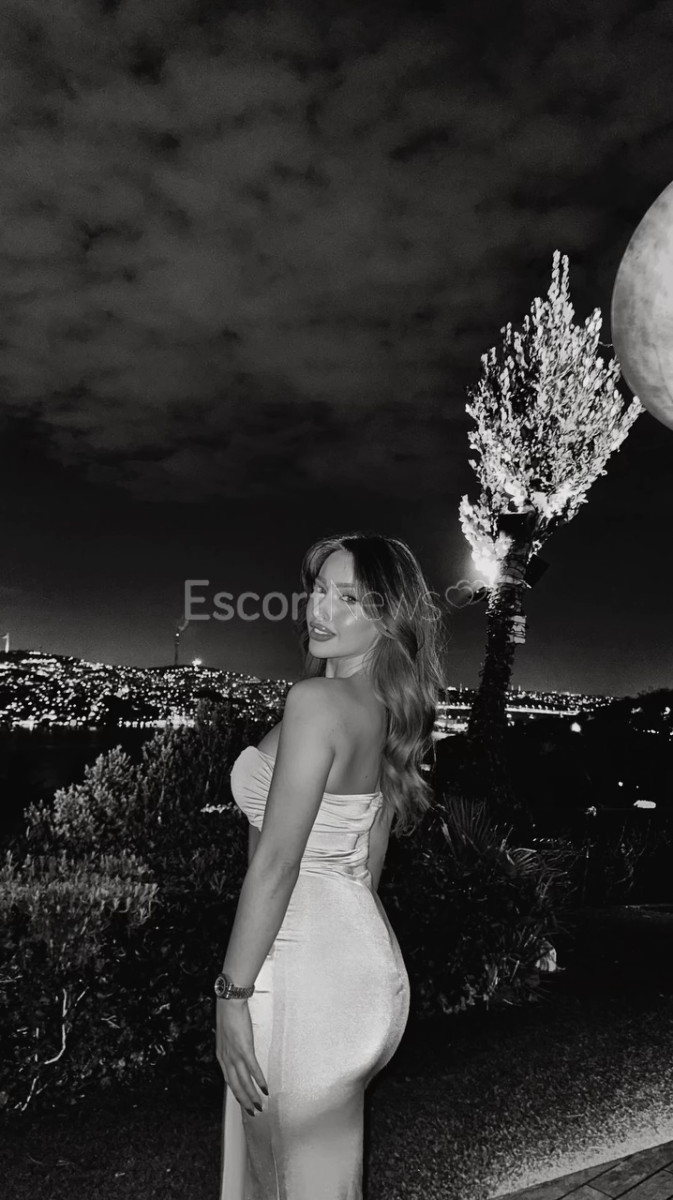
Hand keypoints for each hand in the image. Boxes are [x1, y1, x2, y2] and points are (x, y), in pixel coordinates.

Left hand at [215, 998, 268, 1115]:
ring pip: (244, 1081)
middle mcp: (226, 1059)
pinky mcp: (245, 1049)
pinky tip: (265, 1088)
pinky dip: (259, 1080)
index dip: (237, 1093)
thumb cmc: (228, 1015)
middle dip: (244, 1101)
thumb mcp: (225, 1035)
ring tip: (260, 1105)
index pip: (229, 1080)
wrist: (229, 1003)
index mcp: (221, 1056)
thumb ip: (230, 1047)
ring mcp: (235, 1055)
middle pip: (235, 1086)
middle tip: (253, 1111)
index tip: (243, 1102)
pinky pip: (253, 1069)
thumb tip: (237, 1053)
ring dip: (252, 1096)